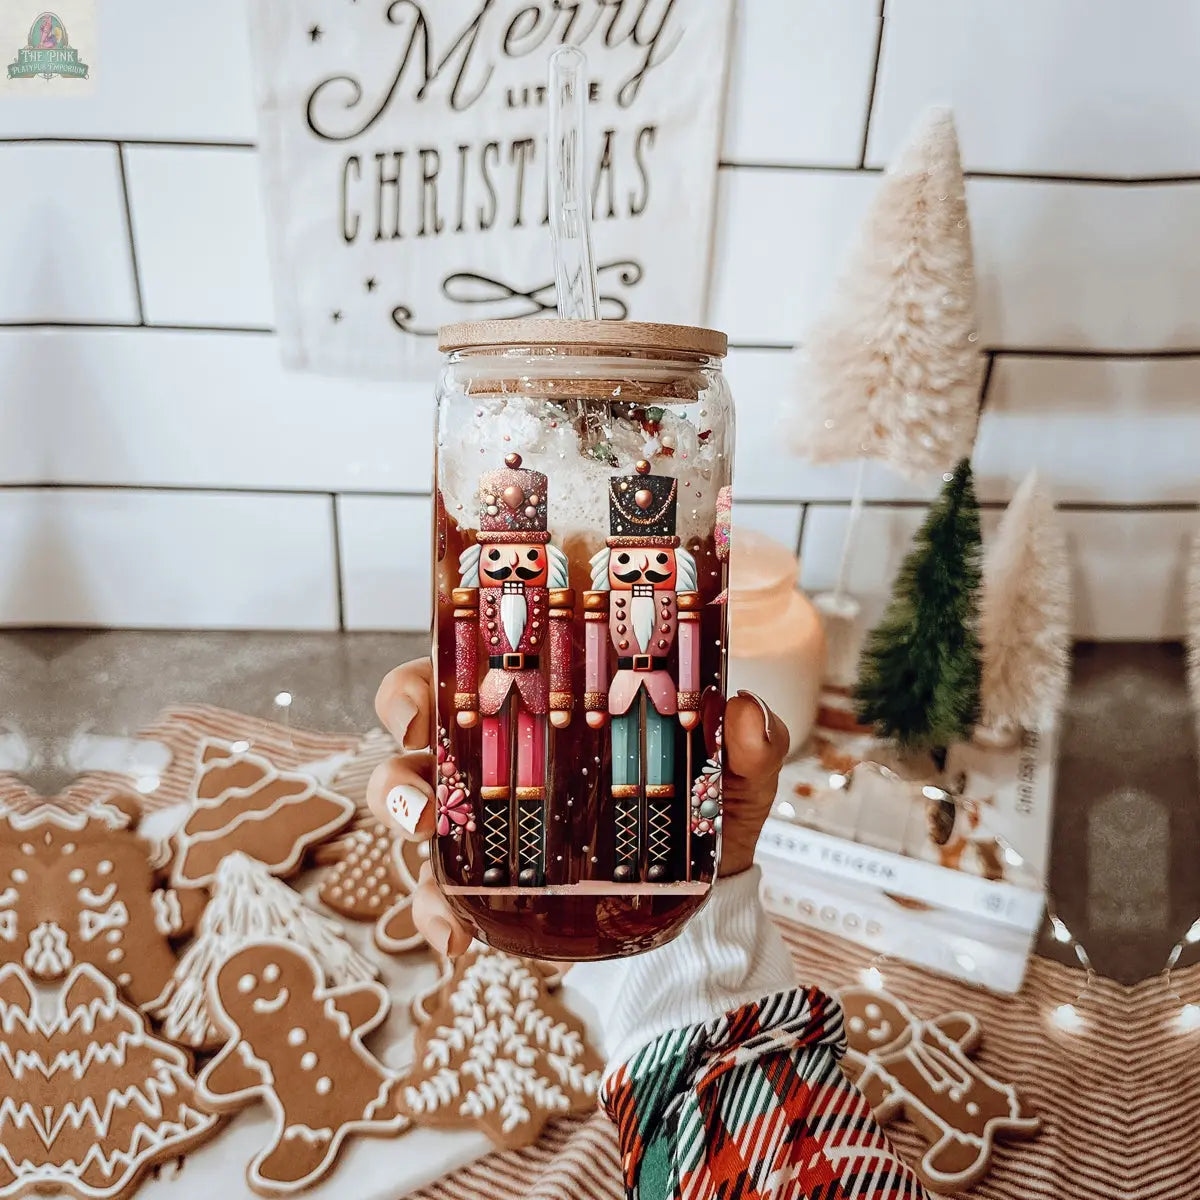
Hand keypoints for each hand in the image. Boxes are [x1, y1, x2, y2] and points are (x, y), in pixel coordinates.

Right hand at [368, 661, 788, 956]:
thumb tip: (744, 713)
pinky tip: (453, 940)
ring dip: (402, 822)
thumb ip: (749, 744)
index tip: (422, 702)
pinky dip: (435, 917)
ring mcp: (486, 825)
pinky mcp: (491, 890)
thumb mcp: (732, 775)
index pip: (463, 678)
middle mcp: (498, 761)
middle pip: (414, 743)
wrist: (703, 905)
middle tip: (421, 789)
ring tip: (424, 838)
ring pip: (412, 811)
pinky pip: (440, 899)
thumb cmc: (698, 812)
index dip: (422, 682)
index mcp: (541, 713)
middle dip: (397, 759)